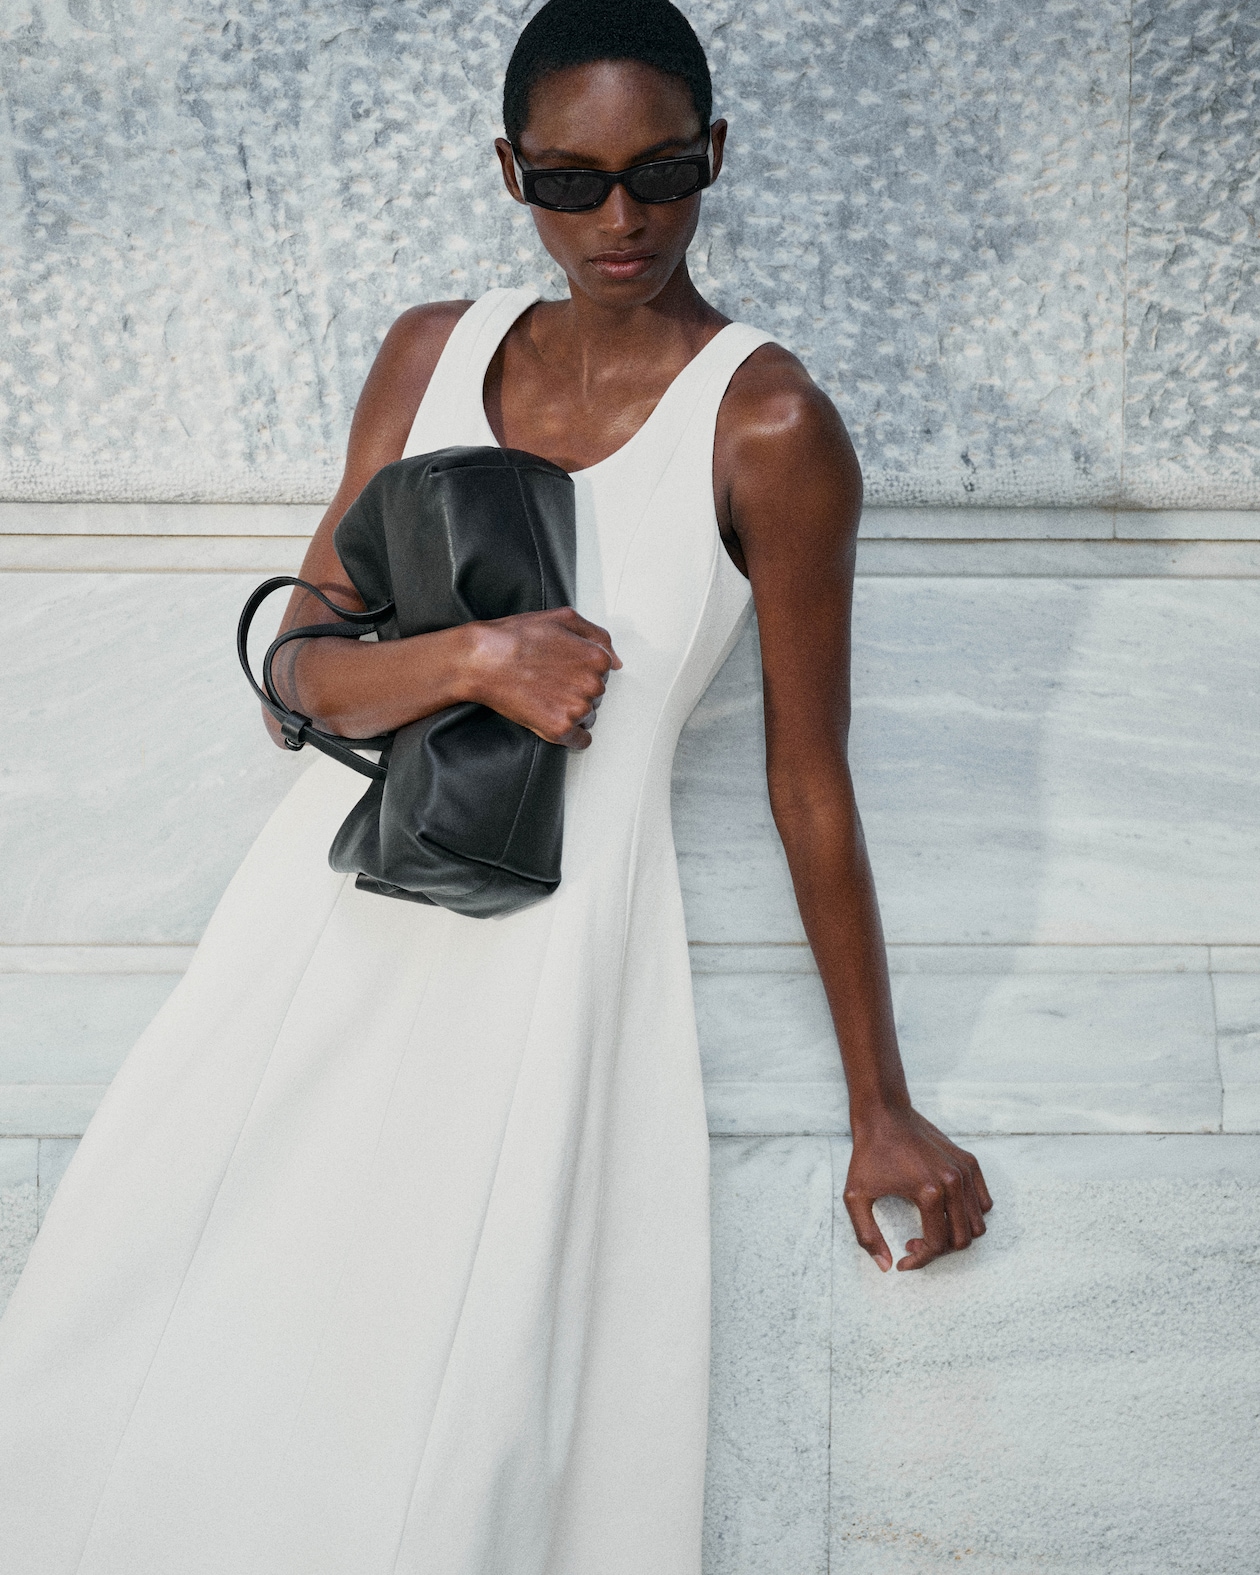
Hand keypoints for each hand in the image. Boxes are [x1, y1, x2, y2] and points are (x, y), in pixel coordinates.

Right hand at [468, 607, 621, 748]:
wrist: (483, 660)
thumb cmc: (517, 637)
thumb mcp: (564, 618)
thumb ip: (598, 636)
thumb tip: (616, 660)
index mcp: (597, 658)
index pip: (604, 673)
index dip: (581, 670)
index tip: (563, 670)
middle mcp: (593, 685)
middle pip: (596, 696)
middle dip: (577, 691)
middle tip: (550, 682)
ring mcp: (577, 709)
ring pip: (588, 717)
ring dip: (572, 712)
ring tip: (545, 697)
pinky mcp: (560, 729)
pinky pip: (581, 741)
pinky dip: (571, 736)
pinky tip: (553, 721)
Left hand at [843, 1104, 992, 1271]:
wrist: (884, 1114)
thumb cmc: (868, 1153)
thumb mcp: (855, 1195)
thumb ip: (867, 1235)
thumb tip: (887, 1266)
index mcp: (928, 1192)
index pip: (937, 1245)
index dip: (920, 1260)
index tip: (902, 1261)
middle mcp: (953, 1182)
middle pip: (962, 1239)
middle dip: (938, 1250)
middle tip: (913, 1243)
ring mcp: (965, 1171)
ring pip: (977, 1224)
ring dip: (956, 1235)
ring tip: (929, 1228)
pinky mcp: (969, 1162)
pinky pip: (983, 1202)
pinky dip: (970, 1215)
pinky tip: (944, 1212)